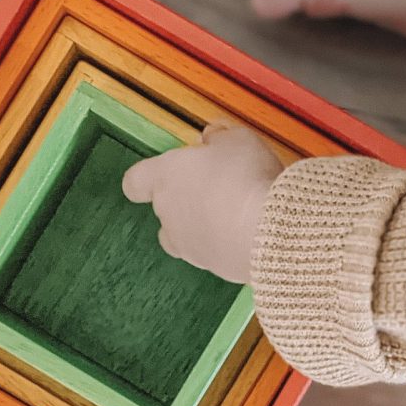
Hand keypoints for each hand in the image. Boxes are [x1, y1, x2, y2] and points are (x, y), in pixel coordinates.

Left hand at [121, 125, 282, 283]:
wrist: (269, 231)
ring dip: (204, 225)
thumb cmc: (246, 177)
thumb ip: (219, 137)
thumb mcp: (237, 140)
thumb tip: (212, 137)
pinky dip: (226, 244)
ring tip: (236, 212)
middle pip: (165, 208)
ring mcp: (188, 246)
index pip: (135, 182)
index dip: (146, 179)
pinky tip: (251, 231)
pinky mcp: (212, 268)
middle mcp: (169, 215)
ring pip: (186, 235)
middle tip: (218, 184)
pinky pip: (213, 252)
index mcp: (165, 178)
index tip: (162, 174)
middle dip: (187, 198)